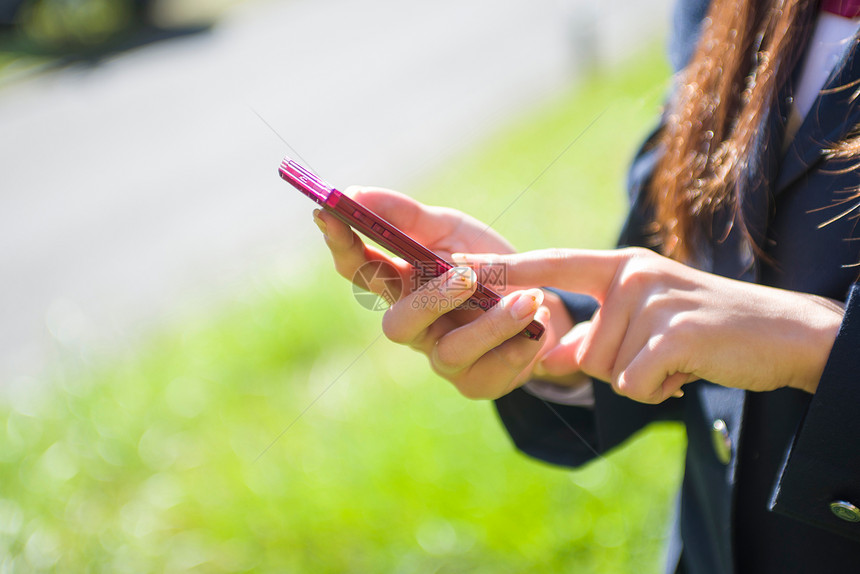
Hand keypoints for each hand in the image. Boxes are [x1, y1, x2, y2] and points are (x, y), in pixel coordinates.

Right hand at [313, 187, 573, 398]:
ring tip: (529, 300)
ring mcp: (442, 359)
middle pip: (397, 325)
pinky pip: (490, 375)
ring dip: (491, 326)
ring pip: (450, 353)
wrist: (539, 303)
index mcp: (399, 286)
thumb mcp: (451, 230)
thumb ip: (406, 216)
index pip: (358, 268)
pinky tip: (539, 325)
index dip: (340, 244)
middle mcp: (414, 326)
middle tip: (465, 275)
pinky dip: (519, 347)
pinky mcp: (476, 383)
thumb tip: (355, 192)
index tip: (329, 212)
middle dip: (430, 300)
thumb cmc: (485, 264)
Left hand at [457, 247, 844, 402]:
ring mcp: (653, 300)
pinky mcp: (673, 333)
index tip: (456, 265)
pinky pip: (633, 384)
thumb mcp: (648, 321)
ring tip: (682, 356)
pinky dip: (660, 389)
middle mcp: (631, 275)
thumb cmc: (709, 330)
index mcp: (622, 266)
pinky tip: (690, 370)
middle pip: (582, 349)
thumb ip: (597, 333)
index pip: (551, 264)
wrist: (786, 334)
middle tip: (665, 350)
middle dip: (619, 366)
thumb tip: (551, 357)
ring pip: (606, 370)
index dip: (503, 269)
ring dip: (643, 378)